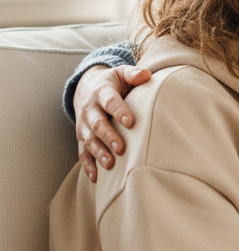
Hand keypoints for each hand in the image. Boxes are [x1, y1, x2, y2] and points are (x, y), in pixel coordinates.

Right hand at [74, 64, 151, 181]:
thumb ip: (133, 74)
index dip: (119, 111)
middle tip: (120, 148)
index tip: (131, 122)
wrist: (86, 87)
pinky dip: (87, 165)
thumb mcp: (120, 73)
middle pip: (97, 124)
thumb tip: (146, 75)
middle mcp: (90, 109)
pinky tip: (95, 177)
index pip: (110, 101)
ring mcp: (84, 124)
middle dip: (108, 136)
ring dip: (98, 152)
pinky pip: (82, 152)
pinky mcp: (81, 136)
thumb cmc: (111, 82)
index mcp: (101, 92)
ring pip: (89, 140)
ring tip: (110, 164)